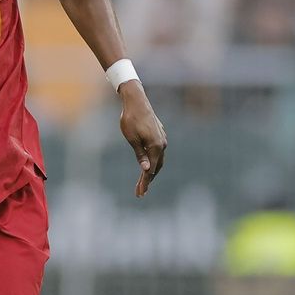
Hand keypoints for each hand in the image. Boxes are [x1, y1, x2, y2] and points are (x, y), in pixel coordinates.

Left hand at [118, 83, 166, 197]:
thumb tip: (146, 170)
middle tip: (140, 192)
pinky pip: (158, 153)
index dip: (145, 182)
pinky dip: (153, 162)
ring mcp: (162, 139)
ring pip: (158, 160)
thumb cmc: (131, 120)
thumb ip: (140, 155)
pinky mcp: (159, 136)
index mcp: (156, 146)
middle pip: (156, 167)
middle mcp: (162, 144)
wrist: (136, 101)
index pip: (151, 170)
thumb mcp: (132, 139)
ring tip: (143, 183)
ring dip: (151, 172)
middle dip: (148, 180)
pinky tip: (148, 167)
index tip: (140, 193)